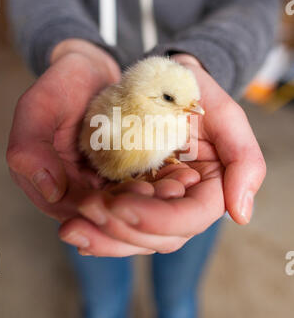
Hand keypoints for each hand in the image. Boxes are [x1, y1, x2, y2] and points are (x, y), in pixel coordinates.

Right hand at [7, 40, 198, 255]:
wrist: (88, 73)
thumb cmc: (61, 87)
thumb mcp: (38, 108)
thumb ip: (30, 148)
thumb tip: (50, 191)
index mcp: (52, 187)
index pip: (80, 212)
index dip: (110, 210)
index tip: (141, 191)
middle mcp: (79, 195)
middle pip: (110, 219)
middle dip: (142, 211)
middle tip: (171, 191)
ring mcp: (105, 188)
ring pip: (132, 211)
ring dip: (158, 204)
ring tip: (179, 186)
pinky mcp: (126, 178)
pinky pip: (145, 191)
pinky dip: (162, 187)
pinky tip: (182, 177)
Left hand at [62, 53, 265, 255]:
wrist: (160, 80)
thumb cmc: (193, 91)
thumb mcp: (224, 114)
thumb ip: (245, 160)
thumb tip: (242, 215)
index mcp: (209, 188)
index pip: (190, 218)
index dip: (160, 220)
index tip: (123, 206)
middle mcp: (181, 202)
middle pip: (159, 237)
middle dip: (123, 230)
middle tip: (88, 209)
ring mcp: (154, 202)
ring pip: (134, 237)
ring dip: (103, 236)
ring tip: (73, 225)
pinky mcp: (129, 197)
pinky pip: (114, 223)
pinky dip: (95, 230)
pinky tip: (74, 226)